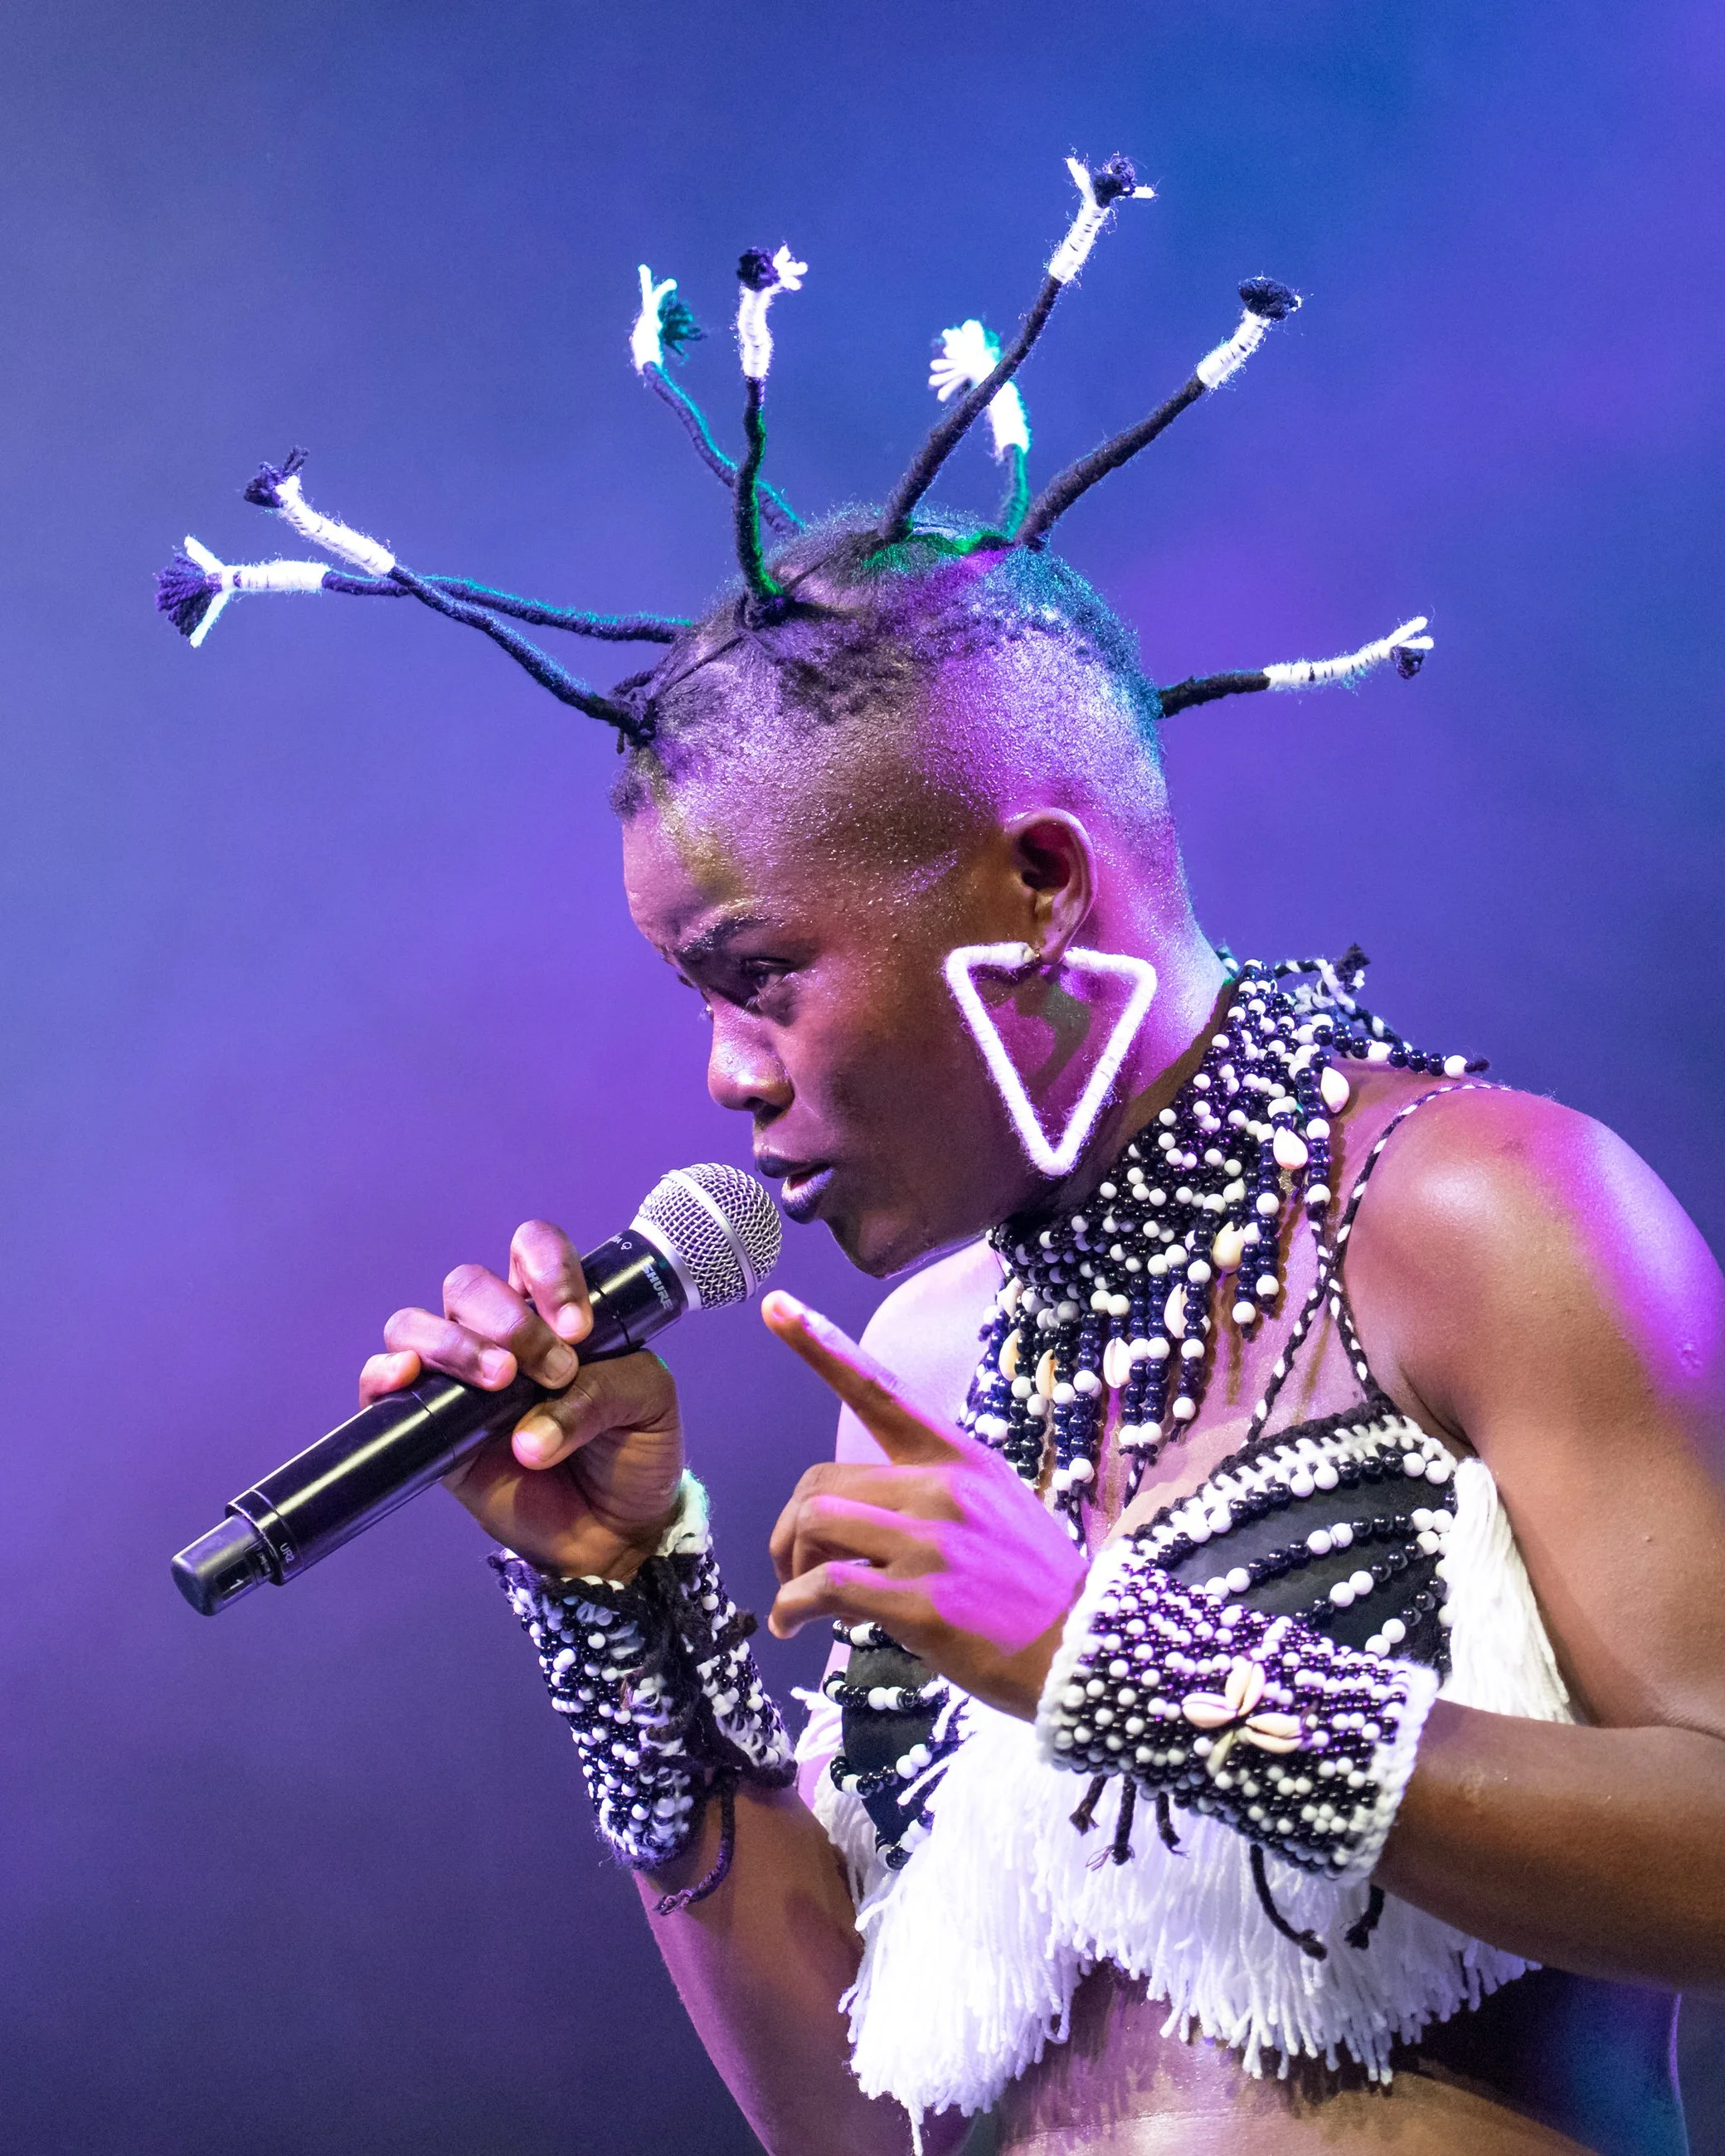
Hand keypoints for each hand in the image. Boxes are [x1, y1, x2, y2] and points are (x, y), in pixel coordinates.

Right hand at [357, 1219, 684, 1579]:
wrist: (615, 1530)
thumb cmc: (634, 1451)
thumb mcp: (647, 1403)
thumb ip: (603, 1392)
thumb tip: (528, 1432)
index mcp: (554, 1308)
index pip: (531, 1248)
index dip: (548, 1270)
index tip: (577, 1328)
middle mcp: (499, 1332)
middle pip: (470, 1285)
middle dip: (509, 1319)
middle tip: (554, 1369)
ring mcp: (459, 1376)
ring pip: (418, 1324)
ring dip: (456, 1344)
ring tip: (500, 1380)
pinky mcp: (429, 1425)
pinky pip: (382, 1383)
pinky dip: (384, 1373)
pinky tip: (408, 1377)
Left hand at [763, 1292, 1087, 1721]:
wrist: (1083, 1650)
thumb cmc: (1031, 1586)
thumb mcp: (995, 1506)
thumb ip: (932, 1489)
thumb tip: (861, 1504)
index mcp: (960, 1457)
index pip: (879, 1390)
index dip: (821, 1348)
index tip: (777, 1307)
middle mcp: (944, 1489)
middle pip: (821, 1480)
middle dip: (792, 1529)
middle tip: (796, 1569)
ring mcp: (932, 1544)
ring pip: (815, 1524)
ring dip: (791, 1567)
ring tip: (803, 1599)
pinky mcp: (920, 1602)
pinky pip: (826, 1587)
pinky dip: (795, 1607)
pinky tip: (795, 1625)